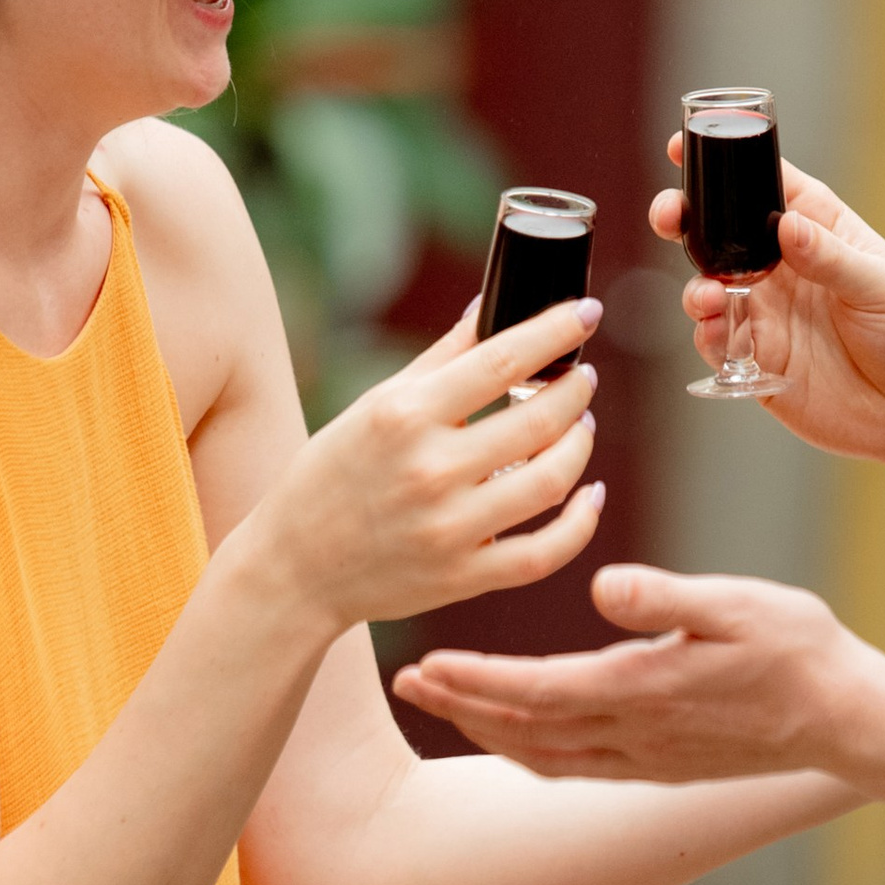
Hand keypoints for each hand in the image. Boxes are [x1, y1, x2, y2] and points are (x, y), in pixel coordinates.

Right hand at [252, 298, 604, 636]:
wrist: (296, 569)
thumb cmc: (333, 475)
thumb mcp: (374, 406)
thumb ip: (440, 358)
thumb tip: (491, 307)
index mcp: (405, 416)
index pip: (502, 360)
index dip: (556, 331)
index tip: (586, 313)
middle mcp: (429, 470)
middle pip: (539, 419)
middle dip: (576, 390)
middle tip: (582, 378)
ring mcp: (449, 529)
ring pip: (552, 482)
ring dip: (580, 445)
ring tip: (581, 426)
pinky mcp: (463, 577)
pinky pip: (545, 552)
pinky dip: (581, 523)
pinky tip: (589, 494)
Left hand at [392, 559, 877, 779]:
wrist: (850, 720)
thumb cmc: (800, 649)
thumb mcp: (740, 605)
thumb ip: (669, 597)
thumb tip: (604, 585)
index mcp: (642, 690)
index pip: (537, 690)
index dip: (476, 679)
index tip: (426, 662)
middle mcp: (634, 734)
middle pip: (525, 727)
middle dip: (462, 704)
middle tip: (408, 681)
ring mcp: (647, 756)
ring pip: (545, 752)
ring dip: (489, 728)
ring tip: (446, 703)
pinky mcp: (662, 763)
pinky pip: (577, 765)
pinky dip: (532, 750)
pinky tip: (519, 736)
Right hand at [652, 147, 884, 472]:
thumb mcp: (882, 287)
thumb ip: (831, 260)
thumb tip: (787, 227)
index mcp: (816, 229)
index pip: (765, 184)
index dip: (725, 162)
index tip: (682, 144)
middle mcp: (783, 267)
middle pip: (720, 232)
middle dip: (686, 218)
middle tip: (671, 215)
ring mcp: (766, 313)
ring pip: (708, 286)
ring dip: (696, 285)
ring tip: (709, 294)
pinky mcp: (758, 360)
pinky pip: (717, 342)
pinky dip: (707, 333)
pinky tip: (716, 330)